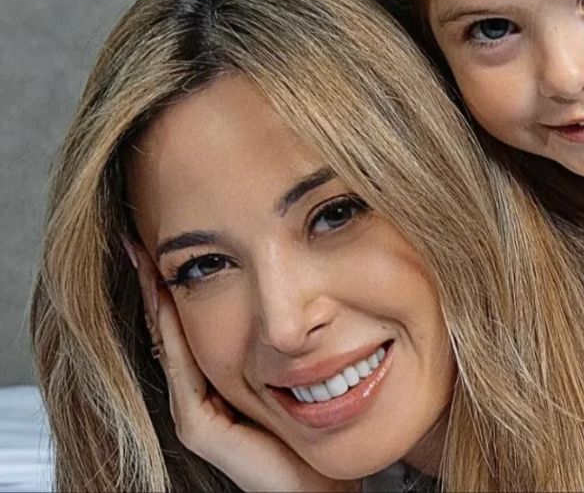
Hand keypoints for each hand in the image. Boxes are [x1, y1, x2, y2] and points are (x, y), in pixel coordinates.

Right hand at [127, 240, 358, 491]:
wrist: (323, 484)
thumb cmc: (324, 428)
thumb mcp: (311, 369)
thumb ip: (301, 338)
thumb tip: (310, 287)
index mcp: (225, 377)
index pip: (195, 319)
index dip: (183, 279)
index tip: (170, 235)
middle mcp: (203, 392)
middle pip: (173, 325)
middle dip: (158, 281)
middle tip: (139, 234)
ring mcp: (197, 410)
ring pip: (170, 342)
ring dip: (155, 298)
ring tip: (143, 255)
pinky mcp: (201, 428)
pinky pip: (183, 371)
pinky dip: (172, 335)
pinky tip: (167, 301)